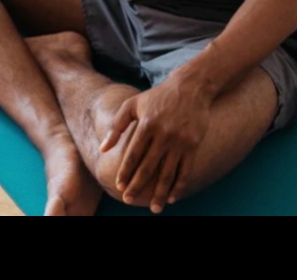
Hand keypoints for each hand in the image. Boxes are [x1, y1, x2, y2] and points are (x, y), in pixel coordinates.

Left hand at [100, 73, 215, 213]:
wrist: (191, 88)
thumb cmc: (158, 97)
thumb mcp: (132, 104)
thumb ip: (116, 126)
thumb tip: (102, 149)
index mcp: (146, 125)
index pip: (133, 154)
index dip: (125, 172)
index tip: (119, 186)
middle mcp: (163, 134)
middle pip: (148, 167)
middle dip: (137, 186)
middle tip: (128, 200)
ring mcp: (180, 141)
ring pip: (168, 173)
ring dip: (160, 193)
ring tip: (154, 208)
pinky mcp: (193, 145)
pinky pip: (186, 170)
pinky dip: (179, 185)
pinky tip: (173, 197)